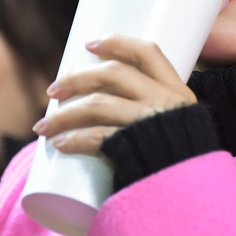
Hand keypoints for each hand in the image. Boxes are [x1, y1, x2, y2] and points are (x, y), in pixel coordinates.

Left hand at [32, 35, 196, 155]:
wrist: (192, 192)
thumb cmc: (179, 160)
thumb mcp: (176, 127)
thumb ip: (152, 115)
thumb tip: (112, 106)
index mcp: (177, 90)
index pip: (148, 52)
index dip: (117, 43)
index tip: (89, 44)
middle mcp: (165, 101)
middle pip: (114, 74)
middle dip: (77, 77)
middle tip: (53, 90)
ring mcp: (149, 123)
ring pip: (98, 104)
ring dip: (64, 114)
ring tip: (43, 126)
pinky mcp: (136, 147)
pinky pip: (97, 137)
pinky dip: (74, 139)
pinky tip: (59, 144)